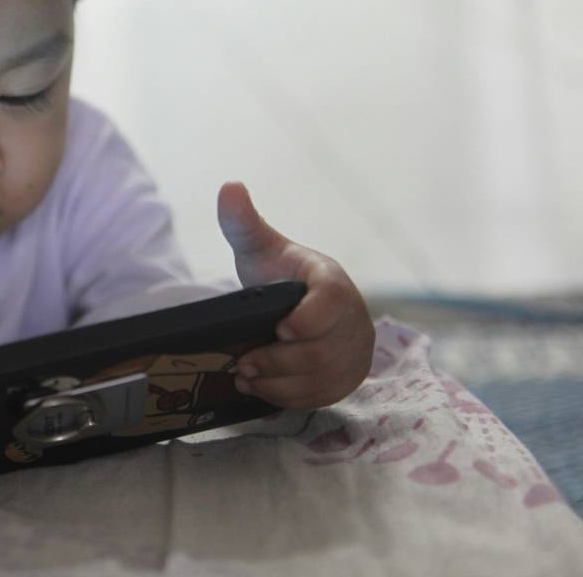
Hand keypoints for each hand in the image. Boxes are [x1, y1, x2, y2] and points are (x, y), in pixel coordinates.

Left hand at [217, 181, 374, 408]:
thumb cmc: (280, 274)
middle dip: (279, 361)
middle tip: (244, 363)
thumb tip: (229, 187)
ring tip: (246, 376)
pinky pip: (320, 397)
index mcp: (332, 283)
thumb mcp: (260, 248)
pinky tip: (261, 388)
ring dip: (278, 382)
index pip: (333, 302)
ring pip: (320, 379)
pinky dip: (287, 397)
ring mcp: (353, 352)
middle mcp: (353, 320)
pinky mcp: (345, 379)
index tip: (279, 329)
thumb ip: (243, 223)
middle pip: (322, 351)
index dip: (308, 320)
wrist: (299, 304)